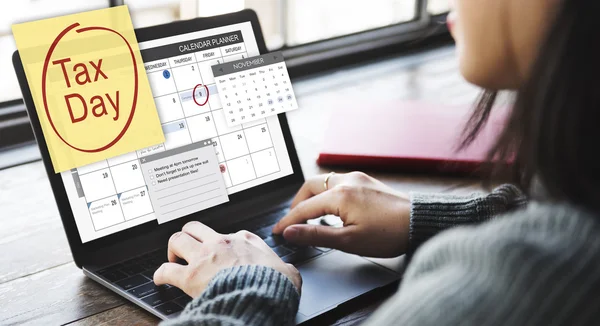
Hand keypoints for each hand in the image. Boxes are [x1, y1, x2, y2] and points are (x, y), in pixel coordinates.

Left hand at [154, 221, 301, 297]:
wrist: (262, 296)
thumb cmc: (274, 285)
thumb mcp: (287, 271)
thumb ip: (284, 268)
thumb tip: (289, 273)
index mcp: (244, 240)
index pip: (227, 234)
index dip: (221, 244)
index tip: (220, 253)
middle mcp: (221, 243)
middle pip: (195, 228)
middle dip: (189, 236)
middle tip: (188, 248)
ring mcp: (204, 257)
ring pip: (177, 240)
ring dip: (173, 249)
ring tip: (173, 259)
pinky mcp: (190, 276)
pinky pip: (166, 270)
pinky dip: (161, 274)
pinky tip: (160, 279)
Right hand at [272, 172, 410, 257]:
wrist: (420, 222)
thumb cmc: (389, 234)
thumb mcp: (348, 241)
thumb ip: (316, 235)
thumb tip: (291, 232)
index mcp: (340, 195)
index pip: (304, 208)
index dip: (288, 221)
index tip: (278, 231)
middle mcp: (346, 180)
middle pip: (310, 186)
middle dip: (298, 203)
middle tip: (293, 221)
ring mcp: (357, 178)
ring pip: (324, 182)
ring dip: (312, 197)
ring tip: (310, 216)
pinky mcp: (366, 181)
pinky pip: (338, 182)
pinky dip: (327, 193)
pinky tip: (331, 208)